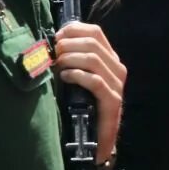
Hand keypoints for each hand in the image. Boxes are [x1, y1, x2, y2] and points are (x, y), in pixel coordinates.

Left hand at [54, 22, 126, 165]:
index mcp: (110, 59)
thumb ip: (71, 60)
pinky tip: (65, 77)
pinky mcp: (112, 100)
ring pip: (93, 59)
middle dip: (68, 45)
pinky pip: (94, 81)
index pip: (95, 32)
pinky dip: (77, 75)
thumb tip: (51, 43)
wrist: (96, 139)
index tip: (56, 37)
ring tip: (57, 66)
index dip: (73, 30)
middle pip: (92, 43)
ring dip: (70, 59)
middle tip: (53, 54)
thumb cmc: (82, 106)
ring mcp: (117, 84)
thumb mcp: (77, 78)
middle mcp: (117, 68)